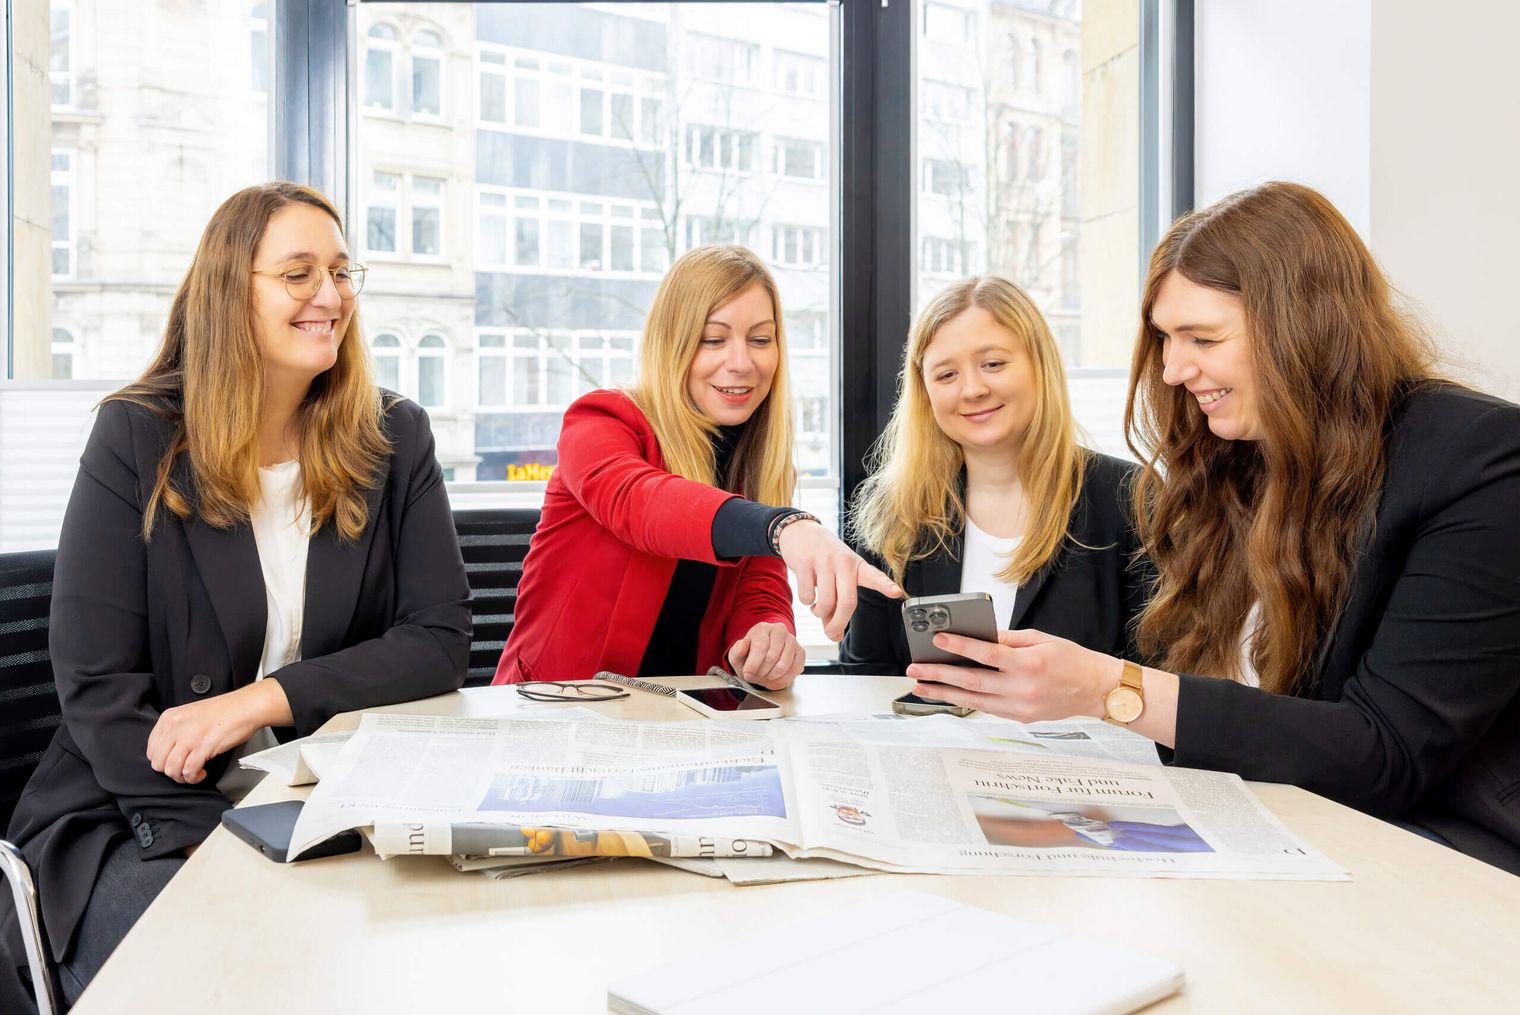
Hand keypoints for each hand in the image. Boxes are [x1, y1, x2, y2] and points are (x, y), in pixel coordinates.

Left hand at [147, 680, 292, 784]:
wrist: (246, 706)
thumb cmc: (224, 711)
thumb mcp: (190, 714)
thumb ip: (175, 730)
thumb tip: (168, 752)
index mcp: (169, 717)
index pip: (151, 749)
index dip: (163, 761)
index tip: (175, 761)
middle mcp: (175, 726)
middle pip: (158, 762)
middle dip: (171, 771)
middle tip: (184, 769)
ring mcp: (189, 736)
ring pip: (171, 769)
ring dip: (182, 777)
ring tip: (193, 773)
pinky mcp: (203, 746)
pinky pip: (189, 771)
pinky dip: (194, 777)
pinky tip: (202, 772)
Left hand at [727, 622, 805, 689]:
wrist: (762, 659)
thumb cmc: (750, 656)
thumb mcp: (737, 655)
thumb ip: (738, 651)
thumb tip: (744, 643)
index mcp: (762, 628)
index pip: (760, 646)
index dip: (753, 664)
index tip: (748, 673)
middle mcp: (779, 631)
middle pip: (772, 657)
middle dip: (761, 672)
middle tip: (756, 675)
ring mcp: (792, 641)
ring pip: (783, 665)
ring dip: (771, 676)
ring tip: (765, 675)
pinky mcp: (800, 653)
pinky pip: (794, 670)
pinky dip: (783, 678)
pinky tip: (775, 676)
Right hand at [776, 521, 902, 640]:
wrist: (800, 531)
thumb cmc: (823, 559)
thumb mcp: (835, 576)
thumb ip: (836, 605)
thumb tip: (833, 635)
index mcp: (856, 565)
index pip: (874, 576)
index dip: (886, 585)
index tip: (897, 593)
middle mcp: (843, 562)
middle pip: (847, 602)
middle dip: (839, 623)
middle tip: (832, 633)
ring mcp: (824, 561)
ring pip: (826, 602)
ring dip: (819, 613)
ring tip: (817, 608)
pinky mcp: (805, 562)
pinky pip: (807, 595)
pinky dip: (806, 601)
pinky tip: (807, 595)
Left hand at [904, 628, 1121, 722]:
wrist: (1097, 690)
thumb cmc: (1071, 660)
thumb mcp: (1041, 639)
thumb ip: (1007, 639)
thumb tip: (977, 635)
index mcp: (1030, 664)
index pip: (987, 654)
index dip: (960, 647)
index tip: (938, 640)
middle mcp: (1023, 689)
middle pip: (972, 682)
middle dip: (939, 675)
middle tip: (915, 669)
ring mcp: (1020, 707)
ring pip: (973, 700)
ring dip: (943, 693)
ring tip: (920, 686)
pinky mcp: (1020, 717)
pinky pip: (986, 707)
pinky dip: (965, 700)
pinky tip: (947, 693)